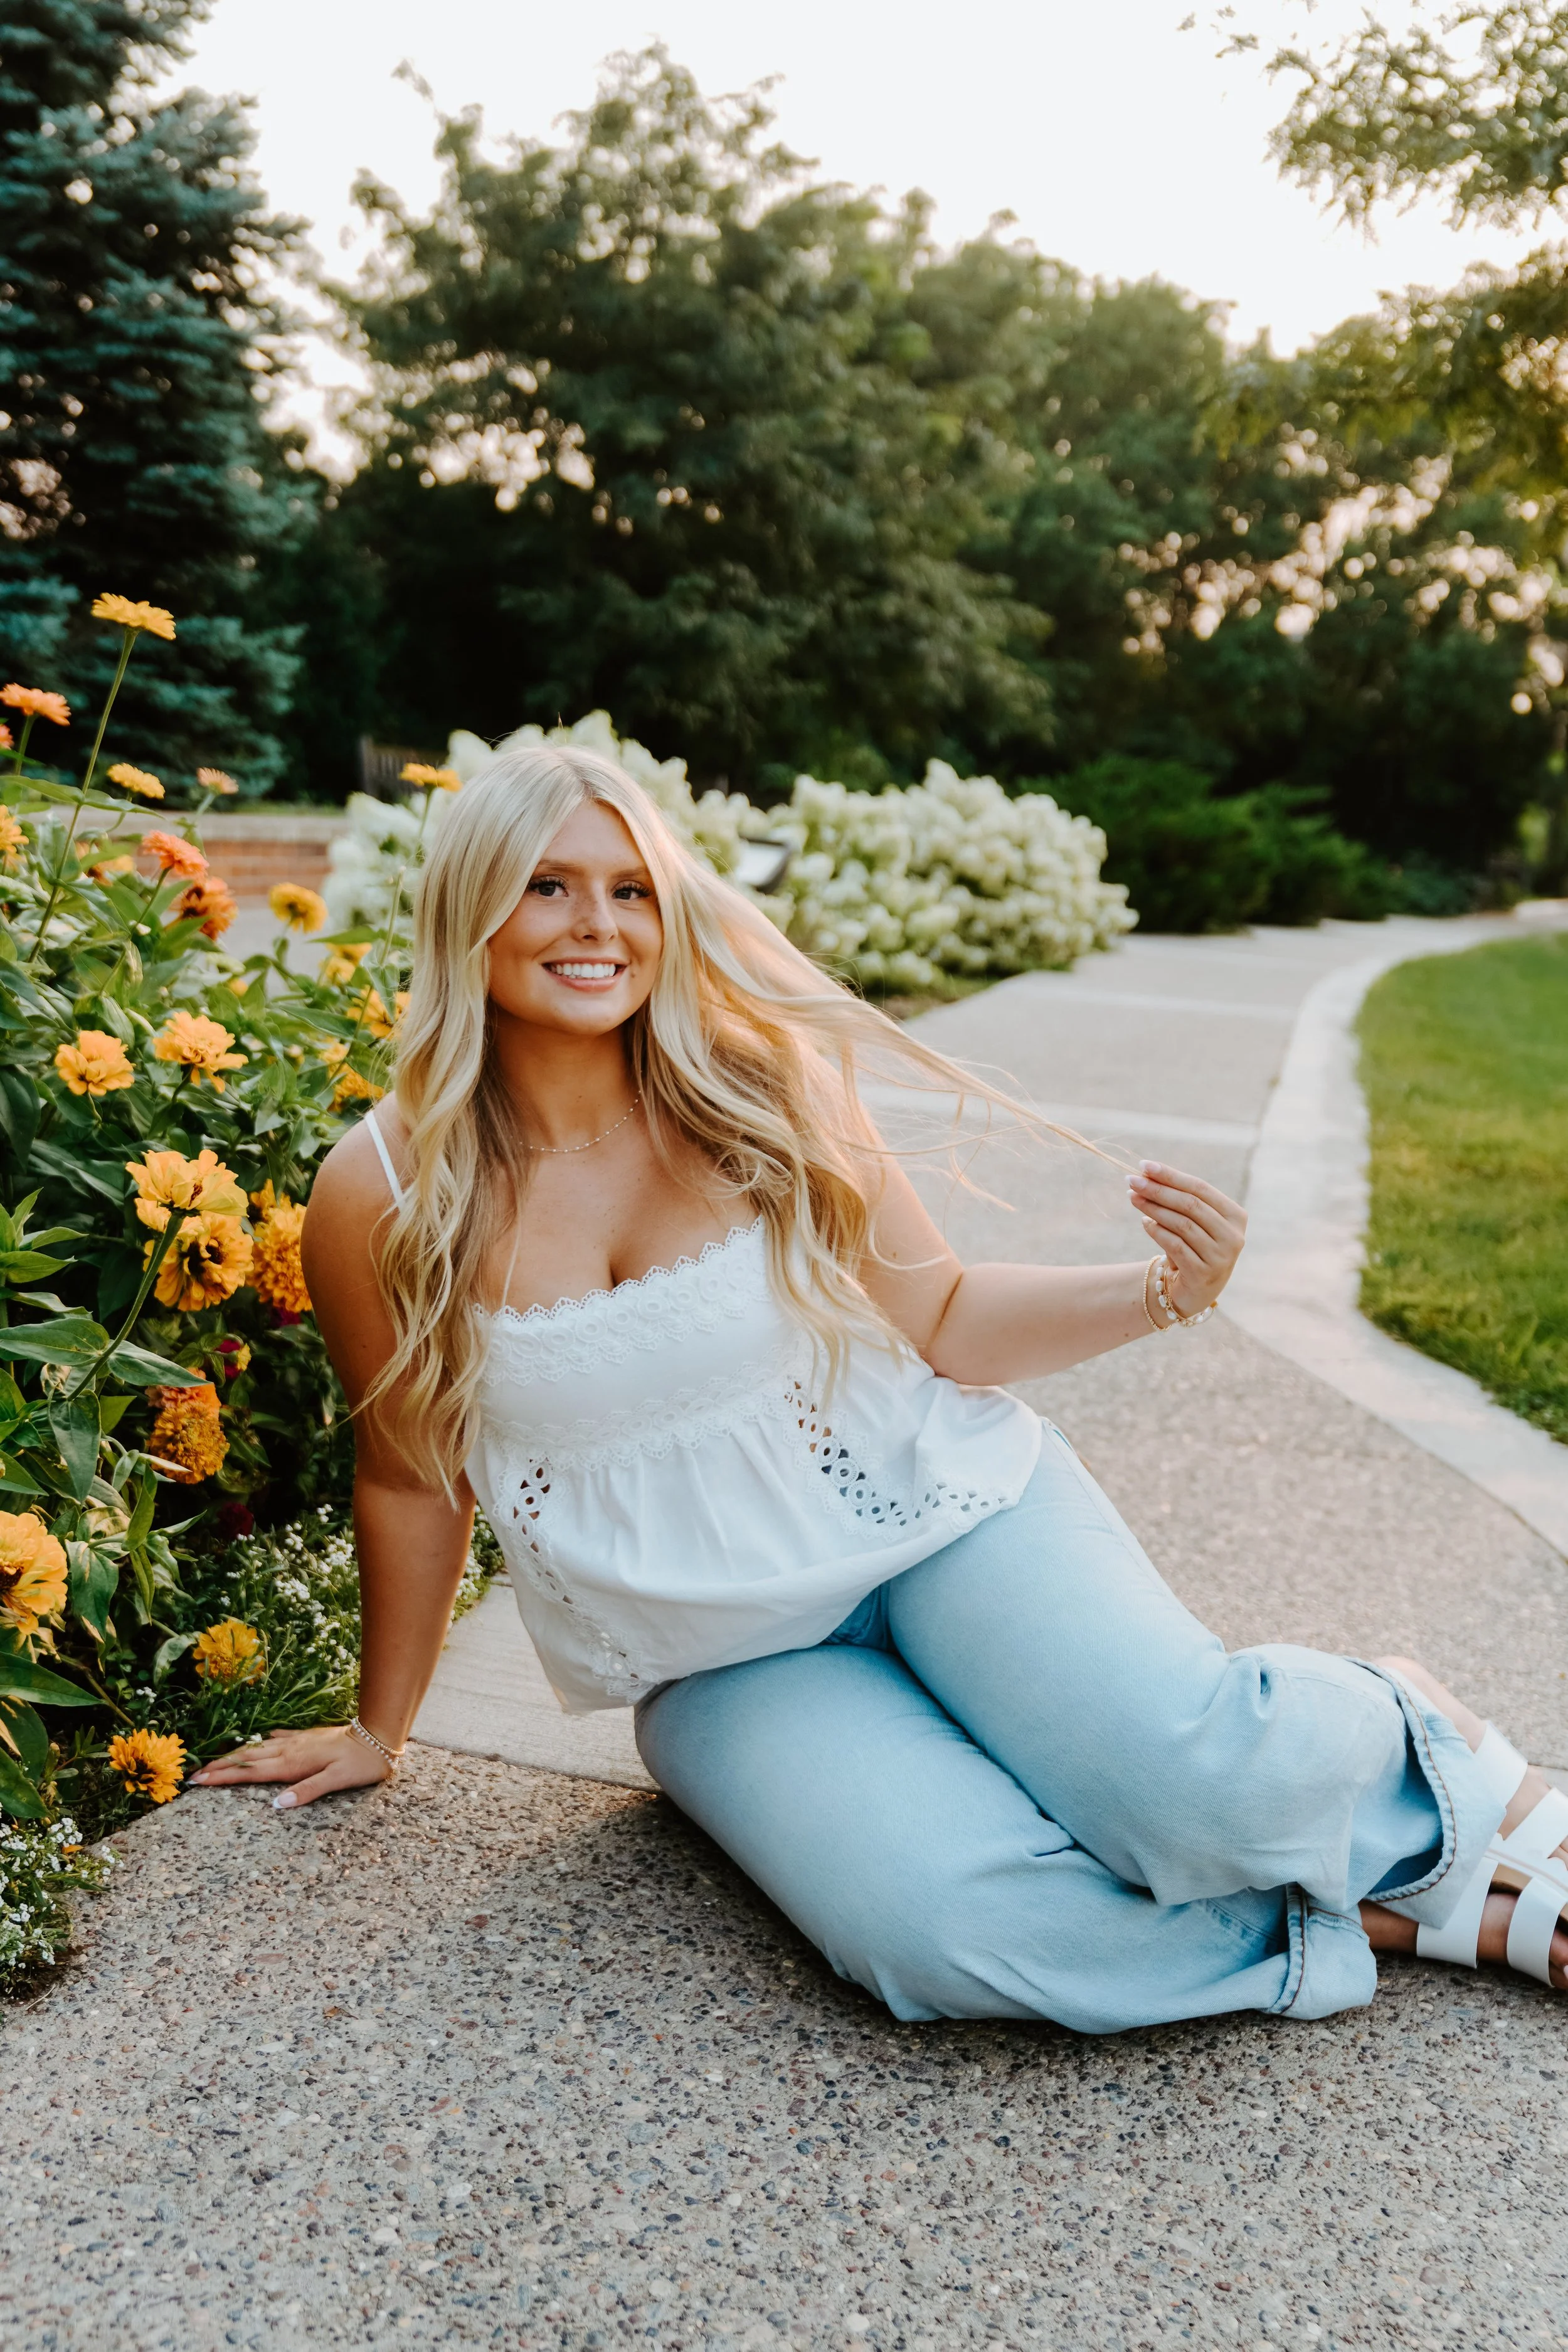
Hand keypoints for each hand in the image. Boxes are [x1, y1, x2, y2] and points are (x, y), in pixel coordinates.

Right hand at [188, 1722, 394, 1810]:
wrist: (377, 1735)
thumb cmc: (360, 1762)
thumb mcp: (337, 1780)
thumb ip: (307, 1791)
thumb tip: (278, 1804)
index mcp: (293, 1763)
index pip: (251, 1772)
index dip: (223, 1777)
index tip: (198, 1780)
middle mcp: (290, 1750)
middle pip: (248, 1759)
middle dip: (220, 1767)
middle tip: (195, 1774)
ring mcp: (297, 1742)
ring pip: (259, 1748)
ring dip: (236, 1755)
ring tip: (216, 1760)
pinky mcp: (307, 1737)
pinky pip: (276, 1739)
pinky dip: (262, 1742)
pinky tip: (260, 1739)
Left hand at [1127, 1160, 1245, 1316]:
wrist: (1193, 1291)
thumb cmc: (1193, 1248)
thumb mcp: (1193, 1222)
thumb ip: (1179, 1200)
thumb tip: (1146, 1175)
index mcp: (1236, 1216)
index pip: (1200, 1188)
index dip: (1171, 1175)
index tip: (1144, 1165)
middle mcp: (1233, 1236)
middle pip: (1190, 1204)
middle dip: (1158, 1190)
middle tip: (1132, 1180)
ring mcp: (1221, 1257)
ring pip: (1181, 1224)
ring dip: (1153, 1208)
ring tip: (1133, 1197)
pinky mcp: (1203, 1274)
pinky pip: (1174, 1246)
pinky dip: (1156, 1231)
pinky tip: (1144, 1222)